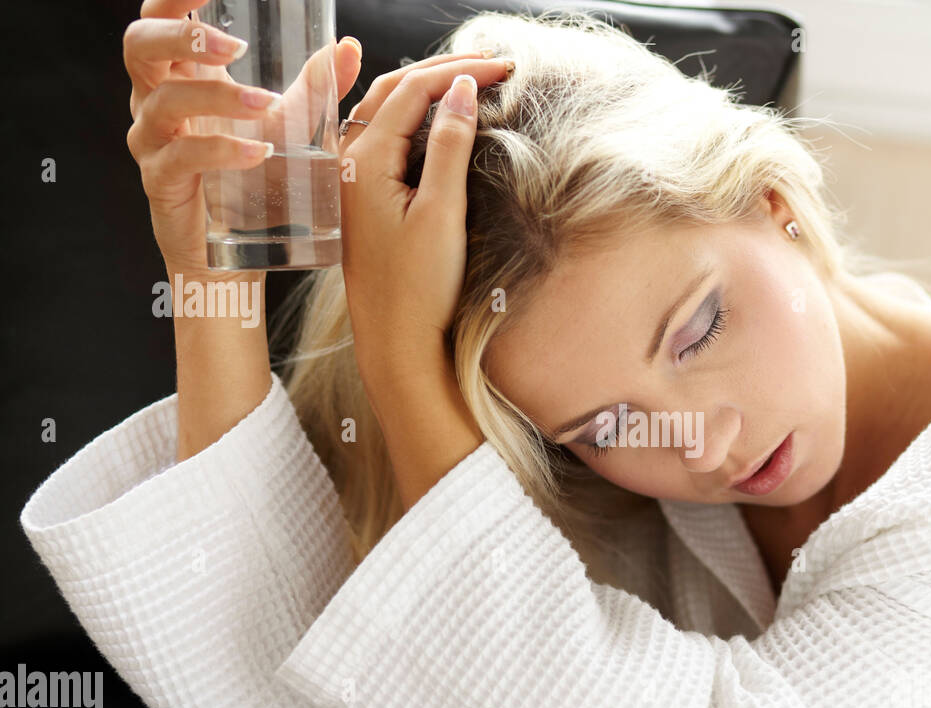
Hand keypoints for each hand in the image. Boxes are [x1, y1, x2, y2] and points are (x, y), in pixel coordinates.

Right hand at [124, 0, 363, 277]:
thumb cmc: (253, 183)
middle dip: (180, 36)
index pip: (160, 20)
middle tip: (231, 46)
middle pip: (140, 47)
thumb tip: (348, 48)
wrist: (234, 256)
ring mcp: (153, 143)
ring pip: (165, 103)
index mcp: (181, 77)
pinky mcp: (162, 183)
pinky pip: (183, 158)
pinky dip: (221, 151)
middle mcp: (156, 102)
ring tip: (264, 105)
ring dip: (218, 98)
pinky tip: (257, 152)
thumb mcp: (287, 126)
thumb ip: (314, 88)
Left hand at [337, 56, 512, 385]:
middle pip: (393, 90)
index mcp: (363, 161)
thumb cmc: (418, 289)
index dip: (459, 70)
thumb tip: (462, 89)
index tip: (505, 66)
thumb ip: (448, 147)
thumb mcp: (441, 214)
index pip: (412, 89)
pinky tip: (436, 118)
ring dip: (426, 88)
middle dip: (443, 69)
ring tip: (469, 80)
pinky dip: (413, 116)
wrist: (395, 344)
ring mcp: (352, 181)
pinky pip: (383, 138)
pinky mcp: (362, 200)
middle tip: (492, 63)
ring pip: (385, 111)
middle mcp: (348, 163)